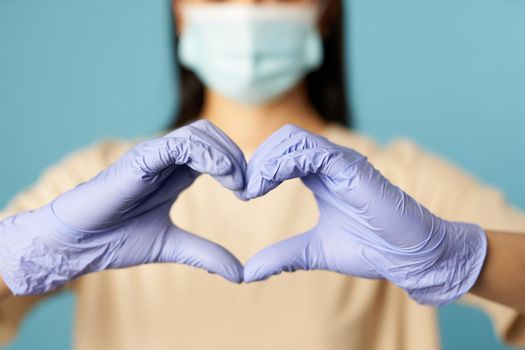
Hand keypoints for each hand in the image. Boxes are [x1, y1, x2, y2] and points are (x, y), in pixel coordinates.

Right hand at [0, 120, 244, 294]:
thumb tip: (240, 274)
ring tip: (239, 183)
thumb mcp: (172, 245)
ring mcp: (152, 156)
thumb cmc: (116, 239)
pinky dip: (206, 153)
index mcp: (175, 173)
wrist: (77, 246)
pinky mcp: (139, 160)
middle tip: (249, 186)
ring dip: (226, 153)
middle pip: (211, 136)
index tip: (250, 193)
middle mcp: (165, 159)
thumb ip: (206, 254)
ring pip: (199, 133)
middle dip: (236, 156)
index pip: (214, 152)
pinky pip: (178, 144)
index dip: (236, 166)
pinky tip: (223, 174)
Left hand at [242, 125, 486, 305]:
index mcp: (322, 176)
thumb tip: (248, 272)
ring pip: (294, 138)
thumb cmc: (371, 249)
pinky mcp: (353, 168)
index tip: (242, 193)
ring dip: (266, 160)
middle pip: (284, 139)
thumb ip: (283, 255)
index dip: (259, 168)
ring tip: (250, 188)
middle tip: (242, 189)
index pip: (282, 154)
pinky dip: (284, 162)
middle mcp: (331, 163)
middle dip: (258, 160)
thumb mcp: (315, 250)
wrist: (409, 258)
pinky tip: (267, 184)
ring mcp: (343, 161)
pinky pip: (313, 152)